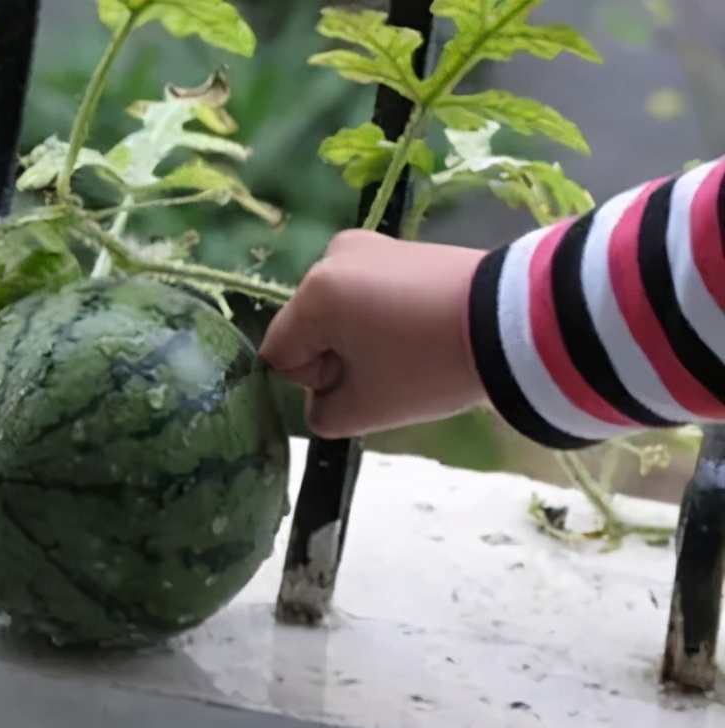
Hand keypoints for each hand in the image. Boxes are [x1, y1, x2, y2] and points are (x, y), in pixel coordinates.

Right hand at [260, 229, 487, 437]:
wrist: (516, 322)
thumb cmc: (429, 365)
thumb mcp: (367, 409)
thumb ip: (323, 415)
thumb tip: (323, 400)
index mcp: (314, 292)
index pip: (279, 354)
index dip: (313, 383)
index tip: (362, 383)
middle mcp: (331, 256)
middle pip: (308, 329)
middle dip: (337, 358)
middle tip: (390, 371)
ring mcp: (369, 244)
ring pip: (338, 313)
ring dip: (361, 340)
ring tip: (411, 350)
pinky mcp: (399, 245)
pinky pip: (367, 294)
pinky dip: (384, 318)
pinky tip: (421, 330)